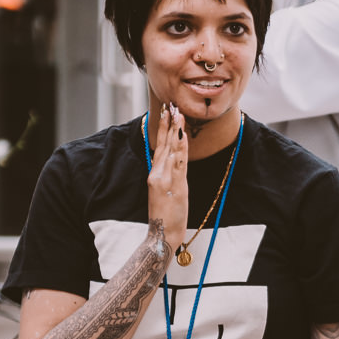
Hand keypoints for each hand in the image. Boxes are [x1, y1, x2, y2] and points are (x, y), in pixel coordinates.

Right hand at [146, 104, 188, 253]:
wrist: (161, 235)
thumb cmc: (165, 216)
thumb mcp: (164, 192)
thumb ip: (167, 176)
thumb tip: (174, 163)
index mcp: (155, 174)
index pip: (160, 146)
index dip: (164, 128)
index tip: (166, 112)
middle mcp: (157, 173)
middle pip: (164, 143)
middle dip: (168, 123)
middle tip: (170, 104)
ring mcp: (164, 178)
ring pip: (171, 149)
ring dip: (175, 129)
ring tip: (177, 112)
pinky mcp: (172, 185)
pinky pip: (178, 162)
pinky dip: (180, 147)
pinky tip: (182, 135)